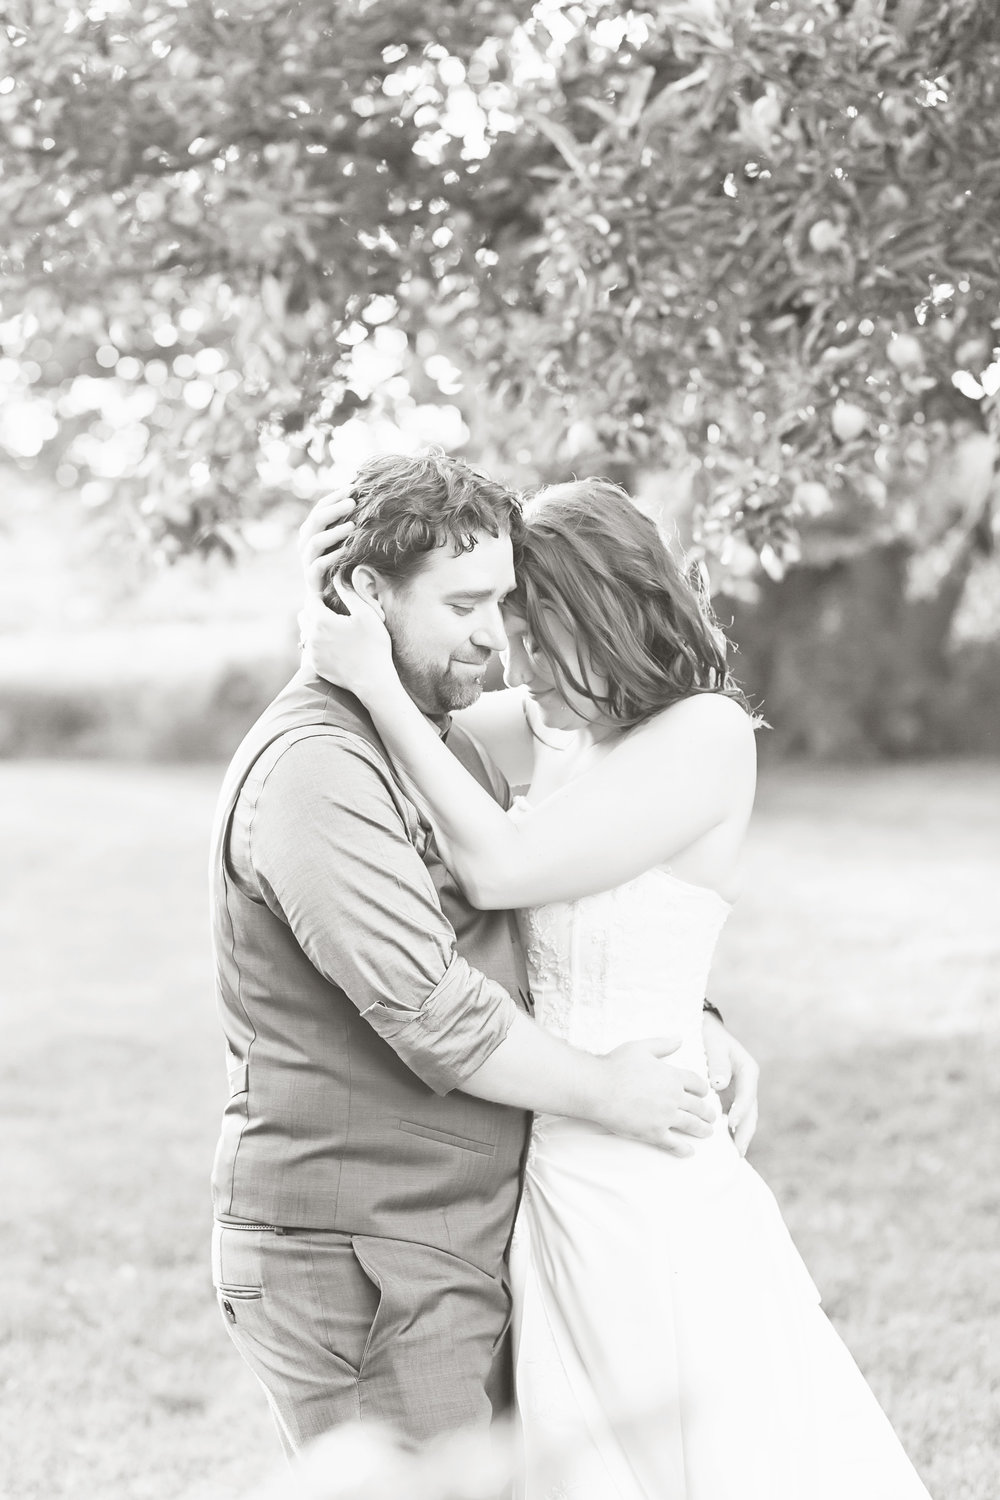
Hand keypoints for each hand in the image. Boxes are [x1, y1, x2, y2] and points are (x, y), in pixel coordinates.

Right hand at [298, 487, 356, 594]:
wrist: (330, 598)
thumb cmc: (340, 564)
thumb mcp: (343, 540)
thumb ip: (347, 523)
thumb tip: (364, 500)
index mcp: (311, 531)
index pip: (319, 508)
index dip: (334, 497)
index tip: (353, 488)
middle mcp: (305, 544)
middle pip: (315, 521)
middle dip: (334, 509)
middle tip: (353, 502)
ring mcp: (307, 561)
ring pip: (314, 541)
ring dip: (334, 532)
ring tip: (353, 526)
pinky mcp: (311, 579)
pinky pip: (319, 565)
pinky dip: (332, 556)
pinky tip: (347, 550)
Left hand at [299, 576, 395, 699]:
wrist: (373, 681)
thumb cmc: (373, 645)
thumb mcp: (366, 614)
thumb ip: (349, 593)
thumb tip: (338, 577)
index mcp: (322, 621)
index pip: (310, 599)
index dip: (320, 595)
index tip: (331, 596)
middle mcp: (312, 636)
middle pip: (304, 614)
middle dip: (314, 609)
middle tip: (332, 611)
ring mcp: (312, 653)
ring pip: (305, 632)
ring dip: (314, 626)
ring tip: (332, 628)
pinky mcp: (316, 665)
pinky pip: (310, 648)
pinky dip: (318, 643)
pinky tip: (335, 645)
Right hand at [598, 1037, 715, 1156]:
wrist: (598, 1088)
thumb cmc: (616, 1065)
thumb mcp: (640, 1047)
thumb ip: (662, 1044)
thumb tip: (679, 1039)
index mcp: (672, 1076)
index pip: (697, 1083)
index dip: (703, 1089)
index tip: (705, 1094)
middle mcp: (673, 1097)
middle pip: (698, 1106)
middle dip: (707, 1112)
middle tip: (711, 1117)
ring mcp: (665, 1116)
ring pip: (691, 1125)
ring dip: (702, 1129)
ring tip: (707, 1132)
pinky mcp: (654, 1133)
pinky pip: (674, 1143)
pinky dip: (684, 1148)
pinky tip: (689, 1151)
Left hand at [702, 1011, 758, 1155]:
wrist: (706, 1032)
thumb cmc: (710, 1036)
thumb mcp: (715, 1044)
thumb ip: (718, 1062)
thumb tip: (719, 1084)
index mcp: (748, 1071)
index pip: (747, 1095)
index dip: (741, 1110)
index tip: (732, 1124)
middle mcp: (747, 1085)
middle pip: (750, 1112)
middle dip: (745, 1132)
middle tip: (738, 1151)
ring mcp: (739, 1093)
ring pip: (744, 1118)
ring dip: (739, 1135)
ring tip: (733, 1154)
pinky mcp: (729, 1099)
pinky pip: (732, 1117)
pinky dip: (729, 1131)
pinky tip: (722, 1145)